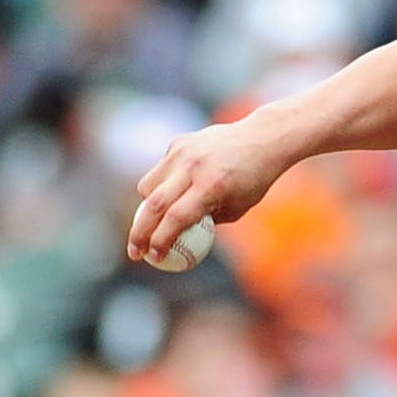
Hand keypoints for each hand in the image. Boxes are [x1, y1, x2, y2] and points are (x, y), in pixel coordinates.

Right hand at [126, 118, 287, 266]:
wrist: (262, 138)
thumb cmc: (253, 181)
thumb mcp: (237, 209)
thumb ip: (207, 222)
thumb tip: (180, 240)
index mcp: (211, 186)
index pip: (176, 218)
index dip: (161, 241)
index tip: (154, 258)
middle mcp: (193, 167)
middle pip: (153, 204)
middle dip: (139, 233)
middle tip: (134, 252)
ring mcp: (183, 152)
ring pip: (148, 185)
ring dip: (146, 207)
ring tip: (154, 221)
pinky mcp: (178, 142)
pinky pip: (160, 170)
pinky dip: (162, 184)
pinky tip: (177, 189)